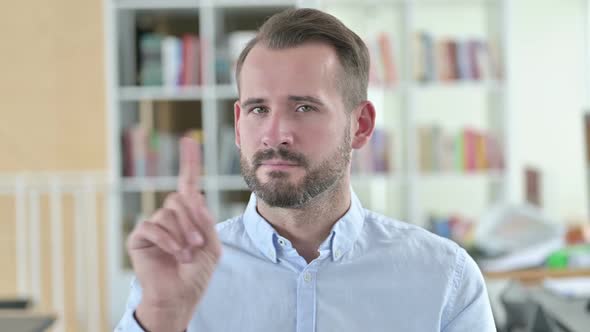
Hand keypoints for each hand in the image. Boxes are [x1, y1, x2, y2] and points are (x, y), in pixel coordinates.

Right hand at [127, 137, 221, 330]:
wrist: (181, 294)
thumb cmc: (196, 272)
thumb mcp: (212, 245)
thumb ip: (204, 221)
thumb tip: (192, 197)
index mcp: (190, 215)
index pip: (188, 183)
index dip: (189, 162)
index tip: (188, 141)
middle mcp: (171, 215)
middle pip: (180, 199)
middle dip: (192, 221)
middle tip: (197, 244)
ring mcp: (155, 225)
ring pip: (168, 213)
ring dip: (182, 235)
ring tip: (186, 255)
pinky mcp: (139, 237)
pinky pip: (152, 227)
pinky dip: (167, 241)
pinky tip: (174, 254)